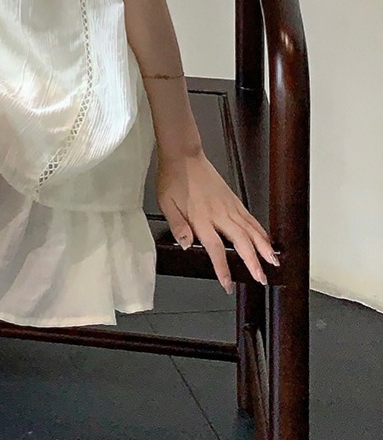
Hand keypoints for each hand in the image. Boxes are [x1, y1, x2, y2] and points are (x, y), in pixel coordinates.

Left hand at [156, 148, 279, 291]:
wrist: (184, 155)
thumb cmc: (173, 178)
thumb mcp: (166, 203)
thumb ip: (177, 226)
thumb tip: (185, 245)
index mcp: (201, 217)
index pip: (215, 248)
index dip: (222, 268)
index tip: (227, 284)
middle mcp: (219, 213)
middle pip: (241, 241)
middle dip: (253, 262)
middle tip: (261, 278)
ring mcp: (229, 206)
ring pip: (251, 230)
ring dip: (264, 247)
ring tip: (273, 262)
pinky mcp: (234, 199)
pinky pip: (250, 218)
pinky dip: (261, 230)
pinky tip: (267, 240)